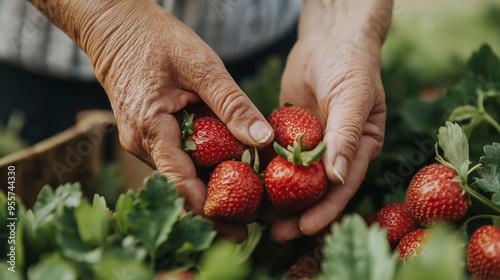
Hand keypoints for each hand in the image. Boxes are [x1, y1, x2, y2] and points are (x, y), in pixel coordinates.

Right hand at [29, 0, 273, 241]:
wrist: (117, 26)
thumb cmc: (157, 40)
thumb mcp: (202, 67)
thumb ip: (232, 105)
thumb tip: (263, 140)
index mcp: (150, 129)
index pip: (179, 183)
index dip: (210, 209)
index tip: (240, 226)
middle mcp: (141, 143)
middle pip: (181, 186)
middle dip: (217, 205)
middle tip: (255, 218)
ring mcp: (143, 140)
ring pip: (180, 173)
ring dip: (212, 186)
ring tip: (250, 199)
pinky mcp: (149, 134)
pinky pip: (177, 158)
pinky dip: (202, 168)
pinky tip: (228, 171)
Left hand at [270, 0, 391, 241]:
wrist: (330, 37)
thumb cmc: (351, 64)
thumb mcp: (353, 98)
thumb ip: (346, 137)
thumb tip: (337, 178)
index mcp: (360, 148)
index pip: (342, 187)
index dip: (325, 211)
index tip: (305, 228)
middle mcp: (336, 150)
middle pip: (316, 190)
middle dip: (298, 212)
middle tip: (275, 232)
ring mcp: (312, 142)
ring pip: (294, 177)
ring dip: (278, 196)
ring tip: (257, 216)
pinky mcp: (291, 132)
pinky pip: (277, 156)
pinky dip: (266, 170)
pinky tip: (249, 182)